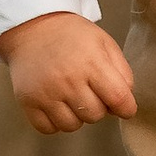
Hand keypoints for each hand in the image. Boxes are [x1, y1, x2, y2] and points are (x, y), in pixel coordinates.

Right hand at [0, 11, 138, 133]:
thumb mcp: (104, 43)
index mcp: (91, 63)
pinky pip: (48, 128)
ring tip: (72, 97)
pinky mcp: (28, 101)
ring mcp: (46, 92)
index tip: (124, 108)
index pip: (119, 99)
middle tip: (90, 92)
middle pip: (96, 115)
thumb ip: (122, 72)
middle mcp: (68, 80)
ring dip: (76, 116)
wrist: (32, 26)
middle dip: (99, 107)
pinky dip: (55, 121)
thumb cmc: (72, 36)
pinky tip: (56, 104)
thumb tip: (125, 103)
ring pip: (72, 126)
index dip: (126, 108)